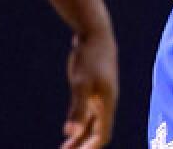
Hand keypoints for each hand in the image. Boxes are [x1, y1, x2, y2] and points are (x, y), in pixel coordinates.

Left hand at [61, 25, 117, 148]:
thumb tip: (70, 133)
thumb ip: (77, 109)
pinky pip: (88, 113)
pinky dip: (79, 124)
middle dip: (84, 145)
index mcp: (107, 104)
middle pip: (98, 132)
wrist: (96, 35)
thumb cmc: (90, 58)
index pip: (102, 134)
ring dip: (80, 137)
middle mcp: (106, 103)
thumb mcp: (81, 83)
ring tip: (65, 148)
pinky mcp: (93, 90)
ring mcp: (100, 97)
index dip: (90, 148)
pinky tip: (69, 129)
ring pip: (92, 124)